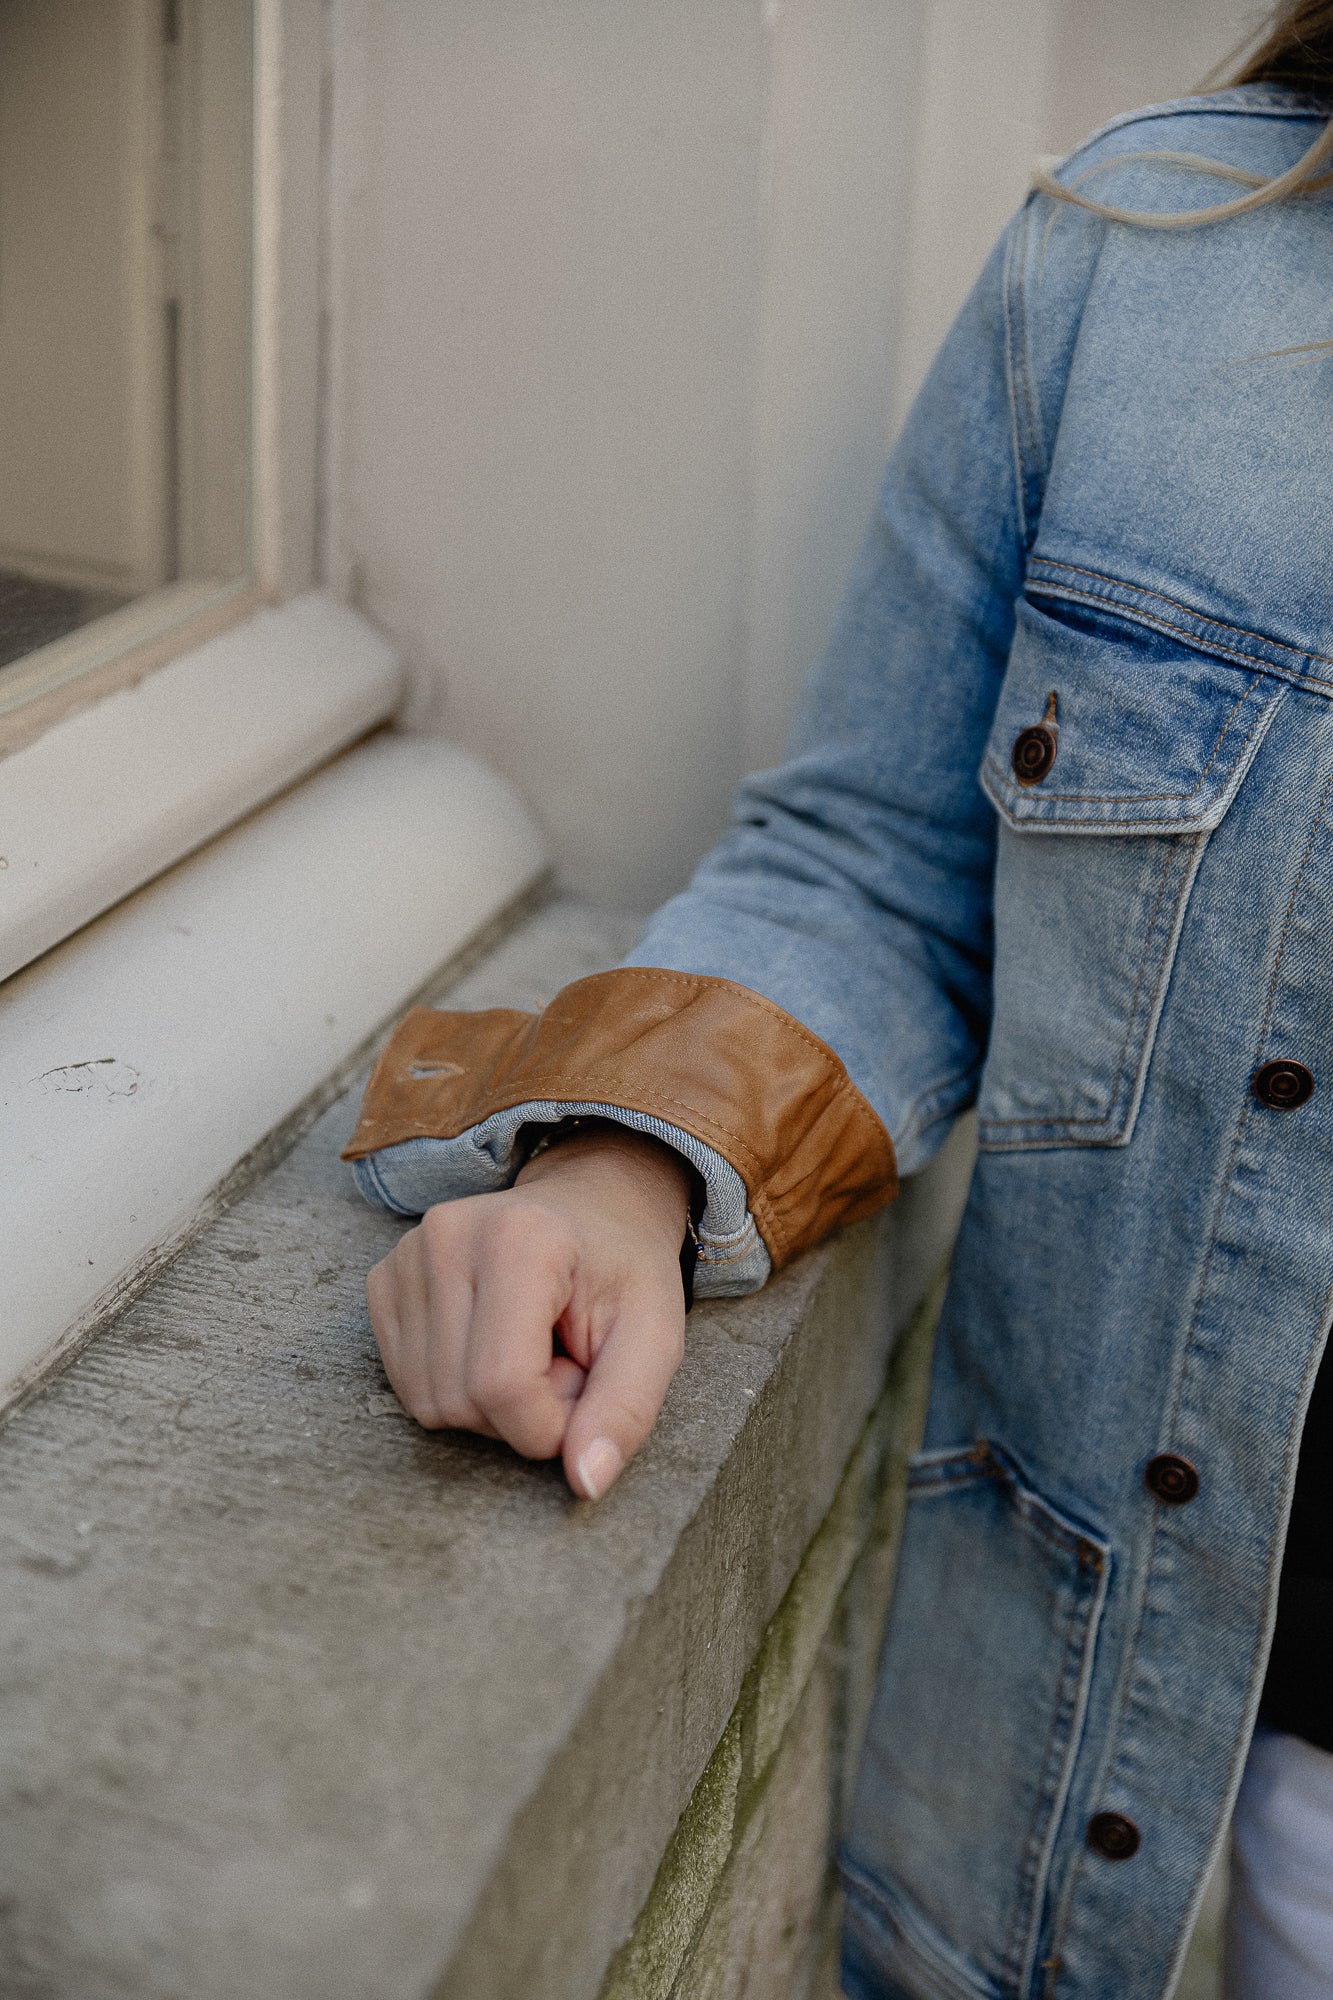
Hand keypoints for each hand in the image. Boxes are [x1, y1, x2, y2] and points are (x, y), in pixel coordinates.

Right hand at [365, 1124, 693, 1498]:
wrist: (590, 1209)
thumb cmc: (623, 1272)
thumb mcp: (654, 1335)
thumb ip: (626, 1409)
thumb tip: (586, 1482)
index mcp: (520, 1238)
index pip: (502, 1385)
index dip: (548, 1425)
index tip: (585, 1394)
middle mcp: (447, 1236)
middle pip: (462, 1401)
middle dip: (523, 1415)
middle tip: (564, 1363)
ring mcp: (405, 1256)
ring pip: (429, 1403)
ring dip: (489, 1407)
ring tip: (532, 1353)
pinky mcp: (383, 1281)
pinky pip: (408, 1385)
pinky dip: (456, 1389)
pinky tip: (491, 1346)